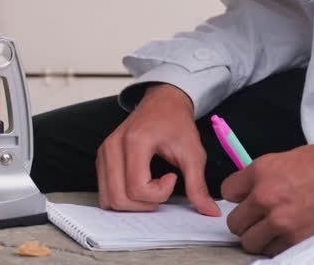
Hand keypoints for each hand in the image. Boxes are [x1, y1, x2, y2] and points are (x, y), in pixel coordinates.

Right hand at [96, 84, 220, 215]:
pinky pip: (105, 192)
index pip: (137, 188)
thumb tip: (211, 211)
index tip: (172, 177)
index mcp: (135, 141)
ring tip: (150, 187)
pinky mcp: (102, 158)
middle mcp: (113, 147)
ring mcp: (104, 152)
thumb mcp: (193, 153)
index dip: (160, 193)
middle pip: (119, 197)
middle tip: (162, 188)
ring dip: (132, 204)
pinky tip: (140, 185)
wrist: (163, 102)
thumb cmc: (177, 124)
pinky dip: (122, 197)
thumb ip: (198, 185)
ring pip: (108, 198)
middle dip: (145, 204)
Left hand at [221, 143, 313, 256]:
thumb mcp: (287, 158)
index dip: (237, 198)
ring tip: (274, 231)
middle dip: (246, 222)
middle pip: (235, 222)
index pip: (227, 191)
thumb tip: (250, 190)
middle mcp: (265, 196)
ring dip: (260, 238)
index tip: (246, 201)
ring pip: (250, 242)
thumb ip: (264, 175)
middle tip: (259, 220)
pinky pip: (272, 251)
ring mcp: (280, 220)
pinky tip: (288, 236)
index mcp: (261, 171)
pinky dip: (277, 247)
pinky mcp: (296, 239)